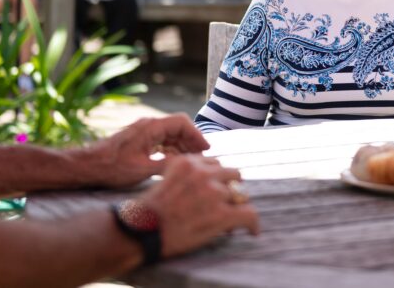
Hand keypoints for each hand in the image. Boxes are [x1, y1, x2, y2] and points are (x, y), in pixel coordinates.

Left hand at [77, 115, 210, 187]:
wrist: (87, 166)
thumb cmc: (112, 168)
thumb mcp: (143, 170)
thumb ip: (168, 165)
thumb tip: (189, 166)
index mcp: (151, 128)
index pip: (182, 122)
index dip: (197, 135)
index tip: (206, 149)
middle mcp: (148, 125)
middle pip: (177, 127)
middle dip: (191, 141)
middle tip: (201, 158)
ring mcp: (142, 132)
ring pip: (169, 134)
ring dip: (181, 146)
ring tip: (190, 162)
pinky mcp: (137, 140)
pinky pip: (160, 140)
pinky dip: (170, 149)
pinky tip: (173, 162)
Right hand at [137, 154, 259, 256]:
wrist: (141, 231)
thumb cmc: (149, 211)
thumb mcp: (165, 179)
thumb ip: (187, 175)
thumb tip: (209, 181)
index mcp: (187, 161)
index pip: (214, 163)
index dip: (217, 178)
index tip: (215, 190)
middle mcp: (202, 172)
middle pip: (232, 173)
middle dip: (231, 188)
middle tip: (227, 203)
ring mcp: (213, 192)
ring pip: (241, 195)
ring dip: (235, 208)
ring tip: (230, 222)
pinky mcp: (221, 213)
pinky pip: (249, 214)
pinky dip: (252, 224)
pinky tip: (252, 231)